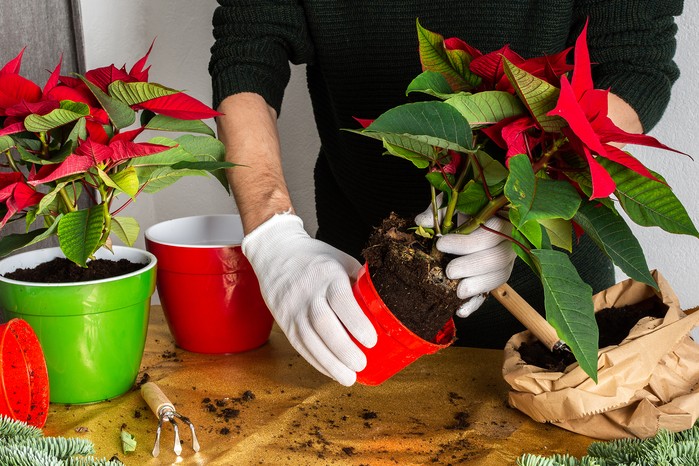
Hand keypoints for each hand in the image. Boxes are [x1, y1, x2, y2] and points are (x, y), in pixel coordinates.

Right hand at [241, 213, 377, 385]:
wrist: (276, 252)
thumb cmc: (316, 257)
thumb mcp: (340, 259)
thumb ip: (359, 280)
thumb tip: (385, 302)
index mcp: (327, 274)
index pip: (341, 300)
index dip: (356, 323)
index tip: (371, 341)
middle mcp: (308, 292)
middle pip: (323, 324)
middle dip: (343, 349)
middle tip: (361, 364)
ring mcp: (292, 307)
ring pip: (309, 339)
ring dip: (329, 363)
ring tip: (349, 378)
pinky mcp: (283, 320)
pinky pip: (299, 345)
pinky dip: (316, 361)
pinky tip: (331, 371)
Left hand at [415, 200, 515, 317]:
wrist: (469, 221)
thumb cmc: (462, 212)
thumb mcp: (452, 205)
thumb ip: (439, 211)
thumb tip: (422, 222)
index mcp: (500, 220)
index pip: (492, 232)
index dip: (467, 242)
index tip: (441, 244)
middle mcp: (507, 243)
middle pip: (499, 258)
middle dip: (472, 265)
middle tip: (450, 270)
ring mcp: (504, 263)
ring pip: (499, 276)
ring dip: (478, 286)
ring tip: (457, 291)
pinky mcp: (493, 279)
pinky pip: (489, 293)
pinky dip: (474, 304)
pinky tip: (460, 310)